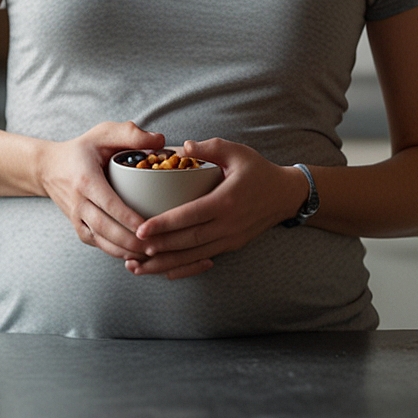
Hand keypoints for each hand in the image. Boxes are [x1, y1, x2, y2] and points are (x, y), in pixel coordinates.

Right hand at [38, 121, 162, 262]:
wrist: (47, 167)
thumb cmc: (81, 149)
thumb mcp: (103, 133)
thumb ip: (131, 134)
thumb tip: (160, 141)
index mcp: (86, 180)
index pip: (109, 203)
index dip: (128, 218)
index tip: (148, 227)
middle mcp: (78, 202)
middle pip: (105, 228)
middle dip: (130, 240)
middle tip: (156, 246)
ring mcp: (76, 217)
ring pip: (100, 240)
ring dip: (124, 250)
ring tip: (149, 254)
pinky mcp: (77, 227)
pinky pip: (96, 243)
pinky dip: (114, 251)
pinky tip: (133, 254)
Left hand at [125, 138, 306, 279]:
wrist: (286, 195)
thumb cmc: (258, 170)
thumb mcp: (237, 152)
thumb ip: (211, 148)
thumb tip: (184, 146)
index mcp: (227, 200)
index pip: (191, 215)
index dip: (165, 224)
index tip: (141, 228)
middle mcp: (228, 224)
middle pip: (189, 241)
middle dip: (159, 248)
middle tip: (132, 249)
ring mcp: (231, 238)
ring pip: (194, 255)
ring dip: (165, 263)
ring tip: (139, 266)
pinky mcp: (232, 245)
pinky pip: (204, 259)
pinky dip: (184, 268)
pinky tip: (165, 271)